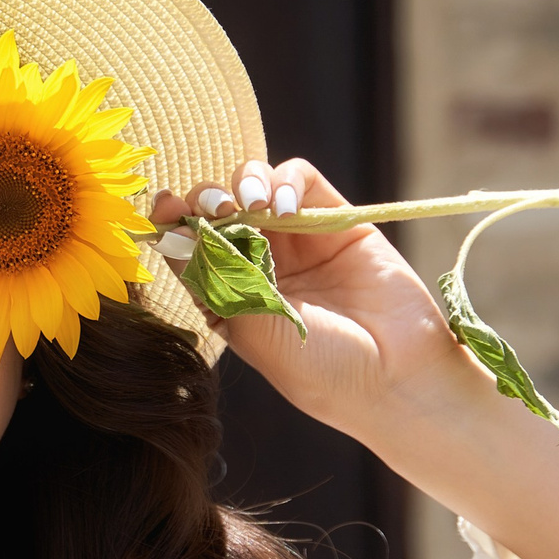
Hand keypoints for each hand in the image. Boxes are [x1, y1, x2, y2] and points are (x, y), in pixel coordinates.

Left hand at [155, 158, 479, 435]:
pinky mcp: (337, 220)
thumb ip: (214, 283)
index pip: (192, 247)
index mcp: (232, 297)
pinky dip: (285, 180)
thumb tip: (173, 238)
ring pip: (255, 185)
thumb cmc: (321, 372)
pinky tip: (284, 207)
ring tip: (250, 204)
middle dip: (207, 200)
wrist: (395, 379)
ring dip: (243, 183)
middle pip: (218, 210)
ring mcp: (299, 241)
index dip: (175, 222)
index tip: (164, 208)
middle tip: (215, 209)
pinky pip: (300, 179)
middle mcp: (262, 265)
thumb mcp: (253, 332)